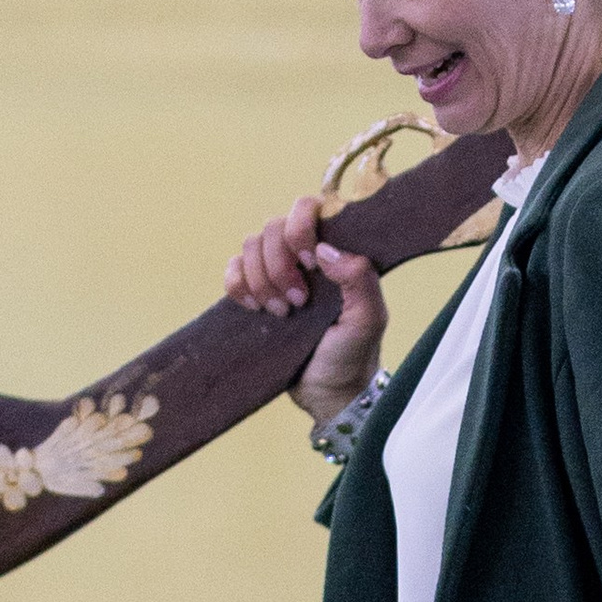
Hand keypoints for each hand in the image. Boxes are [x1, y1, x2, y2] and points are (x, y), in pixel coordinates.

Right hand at [226, 188, 387, 426]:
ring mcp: (277, 272)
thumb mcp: (369, 319)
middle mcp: (304, 255)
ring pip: (250, 245)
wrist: (328, 394)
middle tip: (298, 302)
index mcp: (335, 252)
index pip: (310, 208)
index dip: (301, 228)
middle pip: (273, 226)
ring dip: (260, 279)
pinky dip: (237, 285)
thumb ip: (360, 280)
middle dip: (279, 265)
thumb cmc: (354, 355)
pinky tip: (255, 309)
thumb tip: (325, 249)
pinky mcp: (254, 292)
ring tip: (282, 313)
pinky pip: (232, 269)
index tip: (310, 263)